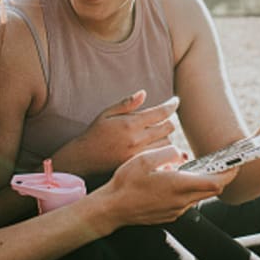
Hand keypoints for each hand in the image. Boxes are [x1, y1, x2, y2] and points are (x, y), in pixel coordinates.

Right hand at [55, 91, 177, 175]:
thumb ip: (126, 103)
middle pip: (168, 128)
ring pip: (167, 144)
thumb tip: (143, 93)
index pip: (160, 112)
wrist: (84, 158)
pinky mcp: (140, 166)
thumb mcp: (107, 113)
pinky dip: (165, 153)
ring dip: (167, 136)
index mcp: (130, 123)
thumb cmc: (95, 133)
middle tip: (167, 118)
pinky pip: (161, 159)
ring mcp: (139, 154)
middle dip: (171, 120)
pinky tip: (162, 150)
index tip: (175, 101)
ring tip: (161, 133)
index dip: (172, 105)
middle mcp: (137, 139)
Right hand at [96, 146, 236, 228]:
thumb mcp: (145, 158)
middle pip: (211, 190)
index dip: (229, 173)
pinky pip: (187, 202)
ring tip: (202, 168)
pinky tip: (180, 180)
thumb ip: (167, 153)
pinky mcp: (168, 215)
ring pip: (199, 196)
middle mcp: (181, 201)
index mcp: (178, 185)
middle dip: (221, 177)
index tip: (235, 163)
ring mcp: (175, 210)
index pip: (215, 182)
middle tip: (224, 163)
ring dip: (204, 183)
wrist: (112, 208)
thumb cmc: (126, 182)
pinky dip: (191, 190)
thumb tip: (180, 155)